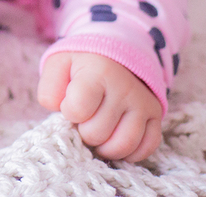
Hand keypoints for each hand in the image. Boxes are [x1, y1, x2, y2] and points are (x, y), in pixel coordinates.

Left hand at [37, 51, 162, 161]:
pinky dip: (130, 153)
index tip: (70, 103)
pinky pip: (147, 147)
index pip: (77, 109)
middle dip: (83, 131)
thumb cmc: (82, 64)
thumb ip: (50, 89)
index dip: (69, 112)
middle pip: (96, 133)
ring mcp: (143, 103)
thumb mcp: (58, 66)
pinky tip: (116, 140)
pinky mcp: (156, 115)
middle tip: (84, 118)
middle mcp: (125, 88)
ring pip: (123, 146)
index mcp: (99, 72)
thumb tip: (60, 111)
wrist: (116, 53)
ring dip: (104, 147)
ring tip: (97, 133)